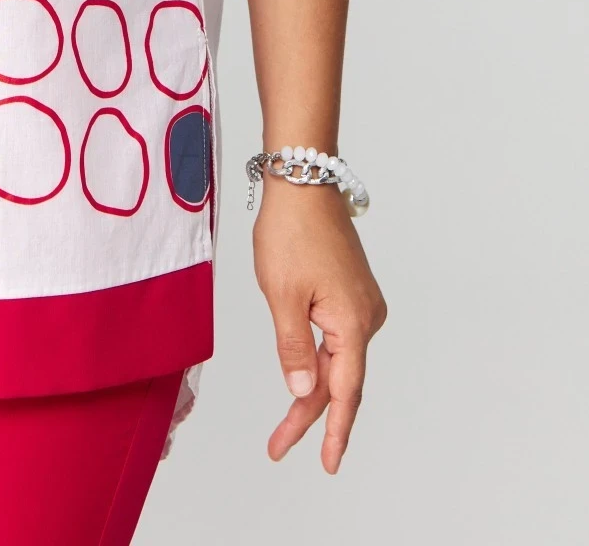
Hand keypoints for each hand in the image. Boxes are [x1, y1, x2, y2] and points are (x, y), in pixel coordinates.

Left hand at [253, 176, 386, 472]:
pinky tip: (302, 374)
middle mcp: (366, 317)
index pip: (345, 391)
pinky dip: (318, 359)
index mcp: (352, 322)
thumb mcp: (281, 294)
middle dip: (309, 415)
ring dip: (313, 388)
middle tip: (278, 446)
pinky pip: (336, 338)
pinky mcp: (351, 292)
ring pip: (337, 359)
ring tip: (284, 423)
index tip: (326, 463)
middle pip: (340, 379)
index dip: (333, 430)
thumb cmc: (290, 232)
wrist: (303, 180)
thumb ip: (293, 348)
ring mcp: (361, 303)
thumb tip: (304, 390)